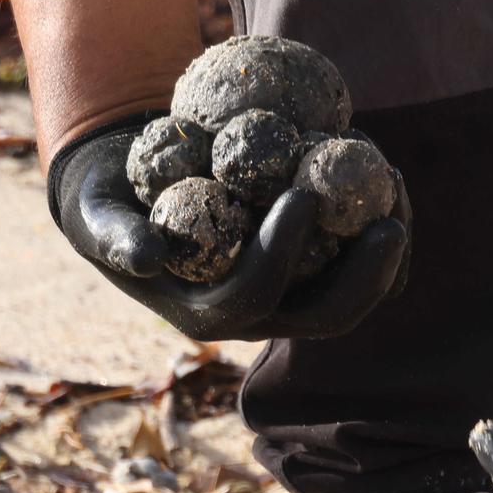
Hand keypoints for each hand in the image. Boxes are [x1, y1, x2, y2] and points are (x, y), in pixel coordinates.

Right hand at [48, 115, 409, 341]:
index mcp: (206, 311)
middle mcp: (256, 313)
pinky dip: (377, 226)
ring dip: (385, 255)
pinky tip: (387, 176)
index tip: (301, 193)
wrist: (133, 195)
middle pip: (323, 315)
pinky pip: (358, 261)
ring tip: (396, 188)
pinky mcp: (311, 268)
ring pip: (354, 292)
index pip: (254, 295)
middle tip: (388, 224)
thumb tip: (149, 258)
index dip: (282, 251)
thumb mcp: (96, 217)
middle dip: (364, 277)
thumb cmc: (111, 203)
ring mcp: (290, 294)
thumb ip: (115, 238)